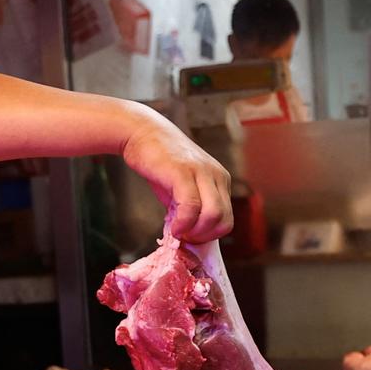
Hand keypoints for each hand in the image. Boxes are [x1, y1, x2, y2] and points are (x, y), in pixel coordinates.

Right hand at [122, 117, 232, 241]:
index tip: (190, 237)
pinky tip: (173, 226)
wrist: (142, 132)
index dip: (209, 235)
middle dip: (204, 237)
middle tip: (184, 237)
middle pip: (225, 220)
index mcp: (220, 179)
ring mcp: (201, 172)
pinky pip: (191, 207)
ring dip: (195, 232)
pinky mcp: (183, 172)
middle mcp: (216, 175)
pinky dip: (183, 223)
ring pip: (213, 215)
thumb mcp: (182, 186)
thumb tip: (189, 235)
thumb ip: (190, 208)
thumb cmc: (161, 161)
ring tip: (178, 231)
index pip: (228, 218)